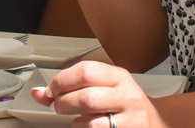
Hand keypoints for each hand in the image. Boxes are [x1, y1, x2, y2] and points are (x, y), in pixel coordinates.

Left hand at [37, 61, 168, 127]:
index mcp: (119, 77)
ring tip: (75, 118)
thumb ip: (72, 87)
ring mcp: (131, 119)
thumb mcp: (105, 88)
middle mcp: (127, 96)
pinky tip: (87, 126)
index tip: (50, 90)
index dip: (62, 81)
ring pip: (91, 121)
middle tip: (58, 106)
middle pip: (86, 97)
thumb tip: (38, 93)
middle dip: (64, 103)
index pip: (86, 71)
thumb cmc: (124, 104)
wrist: (156, 123)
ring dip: (75, 121)